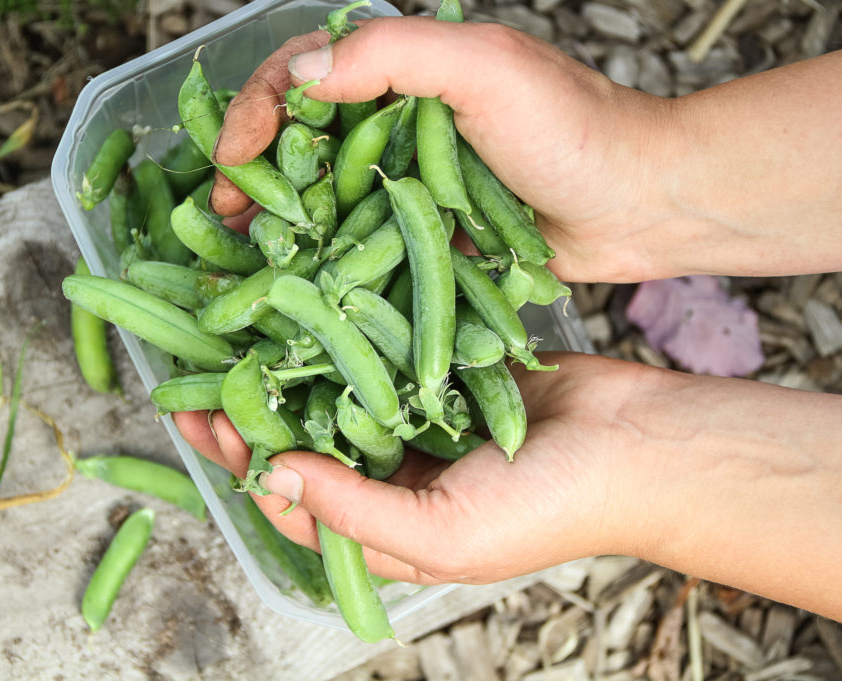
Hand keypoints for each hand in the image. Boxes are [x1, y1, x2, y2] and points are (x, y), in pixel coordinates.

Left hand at [173, 352, 655, 583]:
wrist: (637, 445)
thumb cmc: (549, 509)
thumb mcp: (442, 534)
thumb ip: (353, 513)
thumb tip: (271, 480)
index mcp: (391, 530)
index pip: (297, 506)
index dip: (247, 468)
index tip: (205, 423)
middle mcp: (397, 477)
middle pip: (307, 445)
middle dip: (256, 414)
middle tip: (204, 375)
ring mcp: (421, 419)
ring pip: (338, 392)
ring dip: (294, 369)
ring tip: (244, 334)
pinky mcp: (445, 371)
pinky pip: (385, 352)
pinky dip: (349, 336)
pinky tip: (313, 306)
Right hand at [209, 17, 677, 282]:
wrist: (644, 204)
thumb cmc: (576, 131)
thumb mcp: (486, 68)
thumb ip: (392, 55)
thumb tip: (299, 74)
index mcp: (409, 68)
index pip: (307, 72)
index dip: (259, 109)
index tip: (231, 158)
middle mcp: (404, 120)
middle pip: (305, 137)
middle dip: (255, 170)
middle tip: (222, 212)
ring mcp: (416, 179)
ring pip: (329, 192)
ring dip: (282, 218)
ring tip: (245, 249)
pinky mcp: (433, 231)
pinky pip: (368, 240)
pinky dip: (330, 255)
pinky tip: (301, 280)